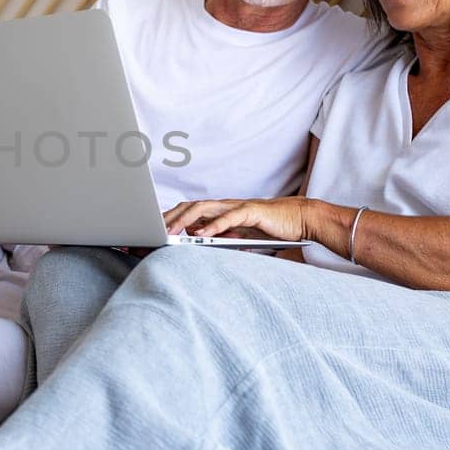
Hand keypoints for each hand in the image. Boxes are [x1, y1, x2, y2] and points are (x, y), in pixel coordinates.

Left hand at [162, 197, 310, 241]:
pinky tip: (201, 234)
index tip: (149, 233)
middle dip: (168, 219)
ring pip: (203, 208)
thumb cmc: (270, 229)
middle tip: (150, 232)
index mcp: (219, 212)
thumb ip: (219, 238)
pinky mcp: (252, 211)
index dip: (167, 220)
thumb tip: (196, 243)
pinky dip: (214, 225)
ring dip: (184, 220)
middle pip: (189, 207)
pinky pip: (230, 217)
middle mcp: (224, 206)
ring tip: (170, 233)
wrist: (300, 220)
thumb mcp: (238, 237)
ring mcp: (237, 206)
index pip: (187, 212)